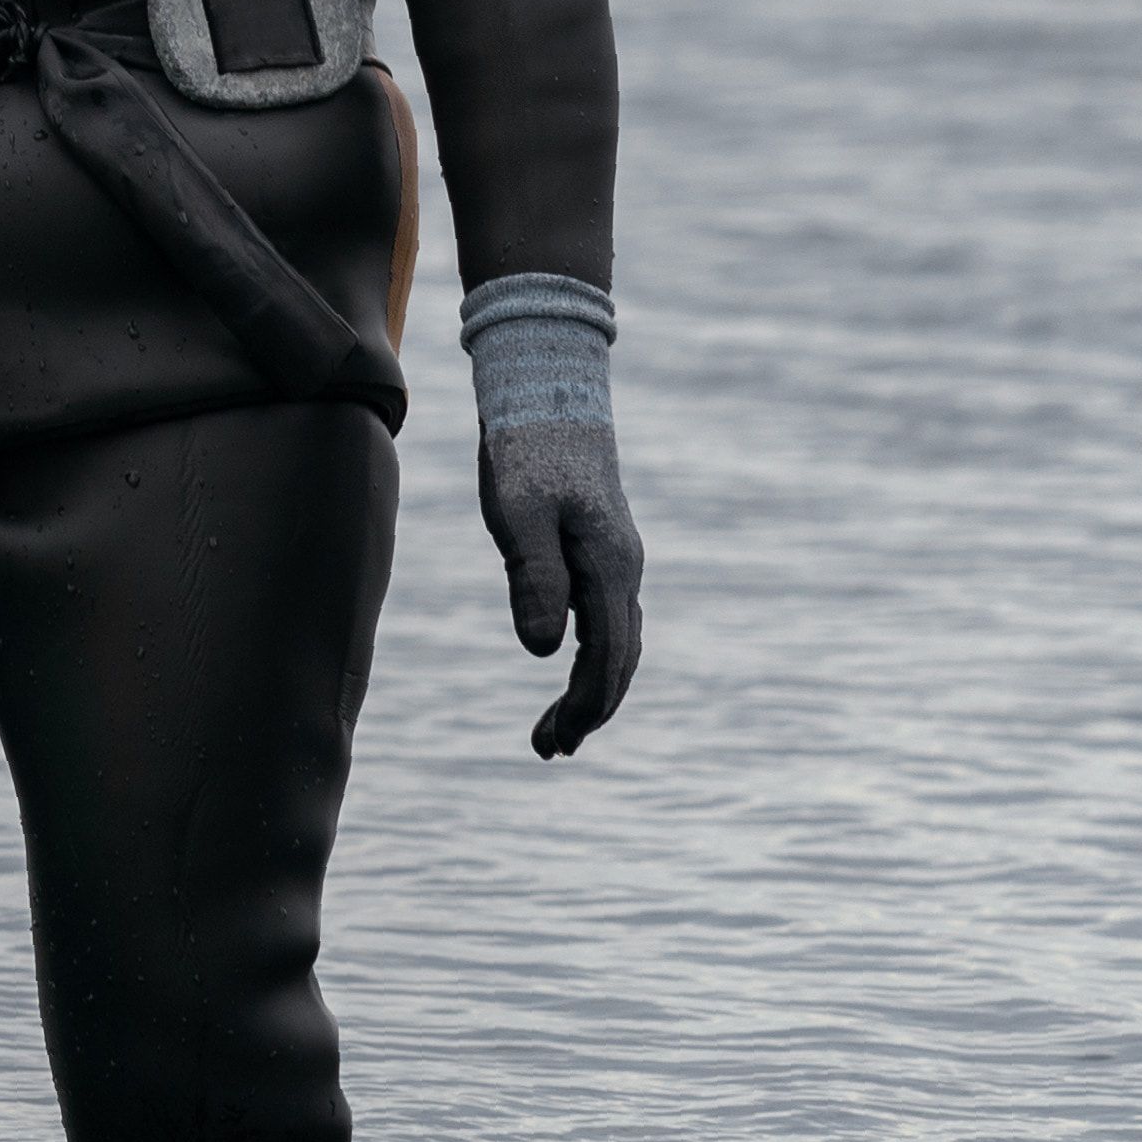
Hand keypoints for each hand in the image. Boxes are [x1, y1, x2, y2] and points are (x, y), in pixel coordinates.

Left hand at [479, 418, 642, 755]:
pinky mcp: (599, 549)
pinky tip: (566, 667)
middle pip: (619, 659)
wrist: (549, 391)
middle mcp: (623, 568)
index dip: (584, 706)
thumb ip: (533, 578)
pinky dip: (592, 655)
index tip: (556, 743)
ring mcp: (615, 559)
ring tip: (555, 731)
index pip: (607, 657)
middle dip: (589, 710)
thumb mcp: (518, 514)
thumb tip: (541, 652)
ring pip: (617, 641)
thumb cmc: (527, 449)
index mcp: (609, 567)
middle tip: (549, 750)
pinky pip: (607, 618)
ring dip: (592, 688)